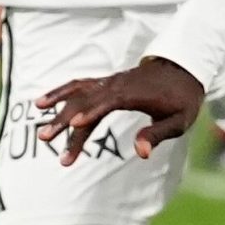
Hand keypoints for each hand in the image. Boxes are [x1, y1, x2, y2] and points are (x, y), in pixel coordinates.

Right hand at [36, 57, 205, 164]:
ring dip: (57, 107)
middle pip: (86, 101)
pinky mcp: (105, 83)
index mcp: (134, 94)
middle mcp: (117, 85)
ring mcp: (109, 82)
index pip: (108, 103)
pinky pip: (79, 86)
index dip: (92, 112)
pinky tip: (43, 102)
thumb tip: (141, 153)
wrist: (183, 70)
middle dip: (65, 120)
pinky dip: (60, 92)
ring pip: (78, 94)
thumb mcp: (179, 121)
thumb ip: (158, 134)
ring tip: (40, 124)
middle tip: (46, 140)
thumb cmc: (182, 99)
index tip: (75, 125)